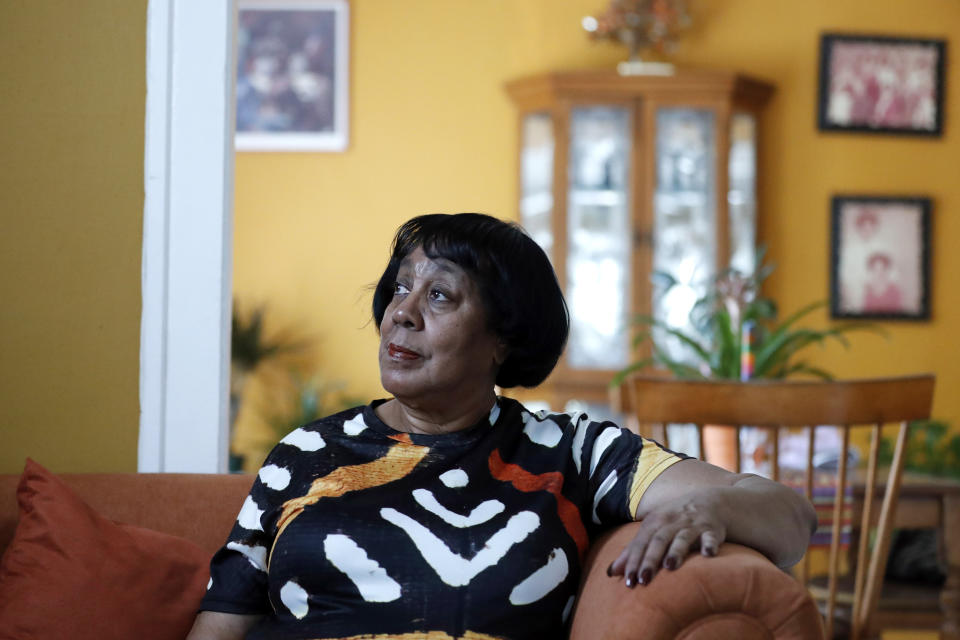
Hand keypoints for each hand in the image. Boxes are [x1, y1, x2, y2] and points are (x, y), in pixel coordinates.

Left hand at [607, 488, 726, 587]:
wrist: (710, 503)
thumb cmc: (675, 521)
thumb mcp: (653, 531)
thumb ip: (633, 551)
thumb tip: (610, 572)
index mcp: (655, 522)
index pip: (640, 543)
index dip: (633, 561)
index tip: (628, 581)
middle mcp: (672, 522)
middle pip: (658, 540)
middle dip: (650, 560)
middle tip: (643, 580)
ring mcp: (692, 525)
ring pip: (682, 538)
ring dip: (676, 551)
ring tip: (670, 566)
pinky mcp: (712, 530)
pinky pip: (710, 537)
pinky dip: (709, 544)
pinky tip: (708, 554)